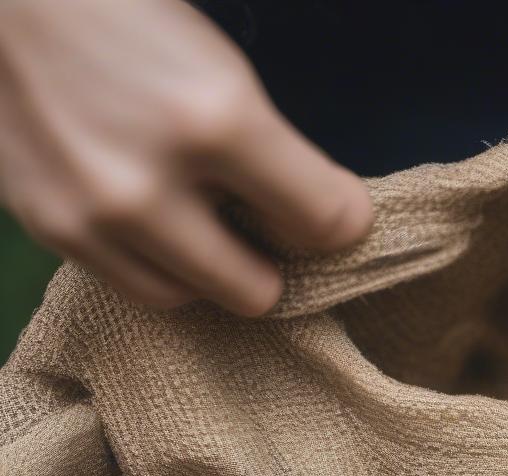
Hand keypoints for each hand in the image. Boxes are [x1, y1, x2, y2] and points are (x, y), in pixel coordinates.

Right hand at [0, 0, 372, 316]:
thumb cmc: (124, 15)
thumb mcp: (223, 68)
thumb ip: (279, 157)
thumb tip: (328, 227)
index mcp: (216, 121)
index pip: (325, 222)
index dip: (341, 220)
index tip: (333, 209)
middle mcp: (151, 184)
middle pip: (259, 292)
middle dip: (272, 259)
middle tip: (261, 222)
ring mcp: (94, 216)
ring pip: (194, 299)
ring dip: (211, 270)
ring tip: (202, 218)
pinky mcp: (52, 229)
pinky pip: (135, 286)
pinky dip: (158, 263)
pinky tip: (155, 218)